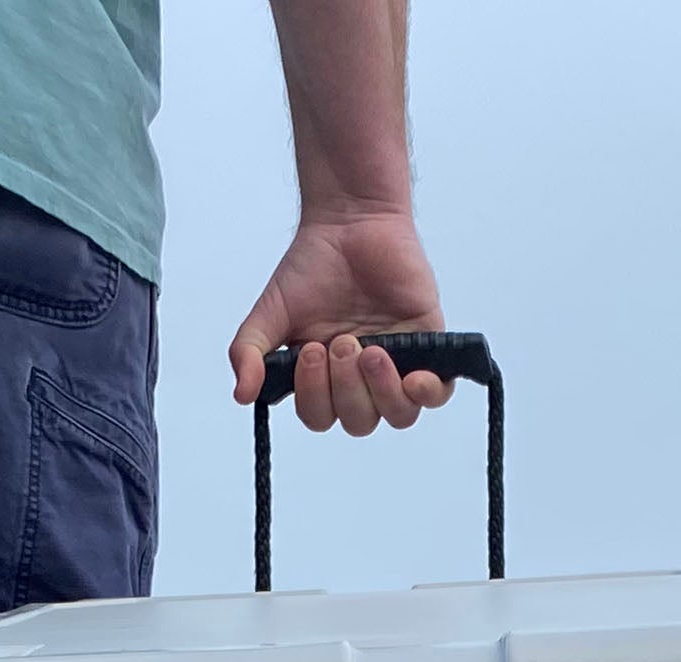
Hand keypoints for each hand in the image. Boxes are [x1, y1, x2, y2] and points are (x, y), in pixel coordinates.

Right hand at [229, 209, 451, 434]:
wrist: (351, 220)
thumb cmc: (311, 266)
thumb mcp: (270, 311)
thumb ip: (249, 352)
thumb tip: (242, 394)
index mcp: (324, 380)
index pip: (322, 416)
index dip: (316, 397)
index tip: (310, 350)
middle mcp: (360, 381)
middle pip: (359, 421)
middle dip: (346, 388)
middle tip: (341, 340)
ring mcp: (397, 365)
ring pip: (398, 414)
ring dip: (381, 392)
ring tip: (371, 350)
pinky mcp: (427, 347)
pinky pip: (438, 394)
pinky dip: (428, 394)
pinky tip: (414, 379)